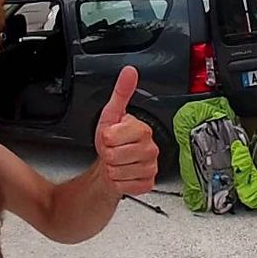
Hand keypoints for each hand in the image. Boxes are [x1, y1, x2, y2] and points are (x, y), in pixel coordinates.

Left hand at [94, 66, 157, 195]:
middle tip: (113, 150)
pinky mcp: (148, 183)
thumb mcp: (112, 114)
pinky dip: (119, 182)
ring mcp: (151, 166)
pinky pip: (126, 185)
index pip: (113, 136)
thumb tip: (129, 72)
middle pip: (115, 155)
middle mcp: (151, 148)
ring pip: (119, 172)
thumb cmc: (113, 140)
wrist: (113, 162)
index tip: (111, 136)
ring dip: (113, 169)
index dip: (106, 138)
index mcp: (143, 129)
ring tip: (118, 161)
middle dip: (108, 154)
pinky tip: (124, 173)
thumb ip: (121, 92)